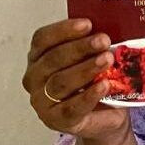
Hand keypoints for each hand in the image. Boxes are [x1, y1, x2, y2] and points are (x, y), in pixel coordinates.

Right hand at [22, 19, 128, 143]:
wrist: (105, 116)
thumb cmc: (94, 81)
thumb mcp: (92, 58)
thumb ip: (92, 45)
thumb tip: (109, 26)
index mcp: (38, 57)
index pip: (43, 39)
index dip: (63, 30)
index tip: (87, 24)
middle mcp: (34, 78)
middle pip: (53, 59)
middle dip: (80, 48)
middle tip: (103, 40)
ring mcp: (42, 101)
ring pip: (60, 82)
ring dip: (85, 69)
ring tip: (107, 59)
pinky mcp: (56, 120)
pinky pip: (71, 107)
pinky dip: (88, 96)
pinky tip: (103, 85)